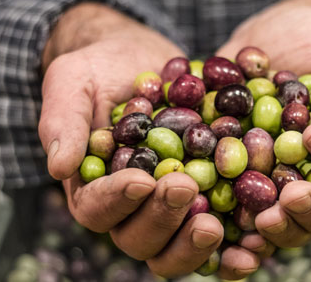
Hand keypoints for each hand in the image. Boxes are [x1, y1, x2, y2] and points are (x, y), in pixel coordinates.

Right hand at [37, 3, 258, 278]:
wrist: (143, 61)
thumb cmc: (101, 70)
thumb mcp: (74, 82)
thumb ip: (64, 121)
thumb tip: (58, 166)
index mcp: (93, 187)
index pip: (96, 209)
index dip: (117, 200)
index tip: (141, 179)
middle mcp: (130, 209)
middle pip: (138, 238)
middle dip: (161, 218)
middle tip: (185, 188)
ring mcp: (169, 211)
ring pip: (175, 248)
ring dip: (193, 243)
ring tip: (214, 222)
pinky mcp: (206, 202)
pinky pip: (218, 238)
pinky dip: (233, 249)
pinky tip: (253, 246)